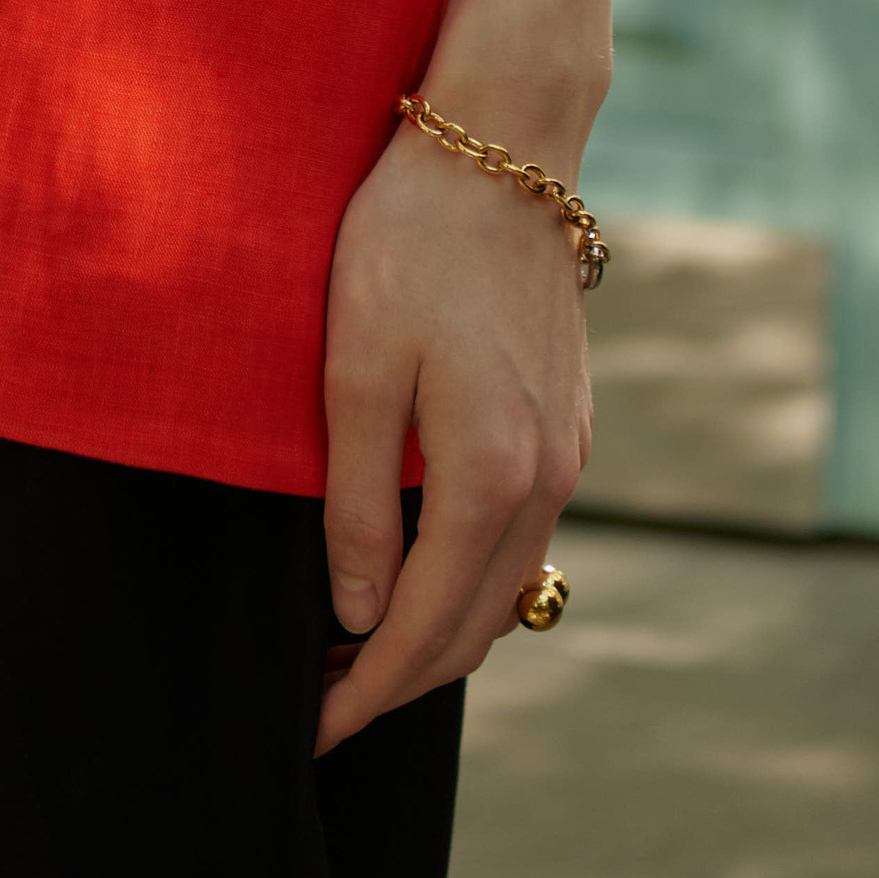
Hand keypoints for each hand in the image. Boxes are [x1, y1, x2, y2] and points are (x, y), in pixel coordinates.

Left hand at [312, 114, 590, 754]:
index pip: (422, 627)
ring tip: (361, 653)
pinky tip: (420, 572)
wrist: (502, 148)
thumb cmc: (411, 243)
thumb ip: (359, 501)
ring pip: (506, 588)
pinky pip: (522, 537)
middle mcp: (546, 479)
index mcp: (491, 475)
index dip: (364, 691)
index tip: (311, 728)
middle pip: (475, 628)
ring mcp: (567, 451)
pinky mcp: (566, 421)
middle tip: (326, 706)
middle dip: (400, 681)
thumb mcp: (357, 369)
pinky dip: (473, 581)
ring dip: (439, 634)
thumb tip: (356, 612)